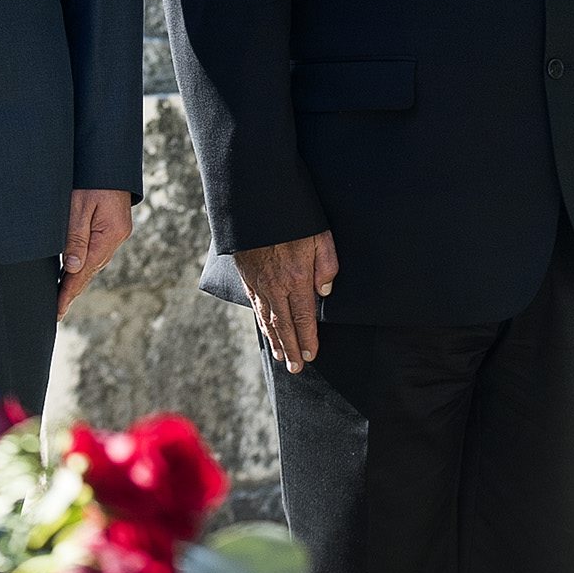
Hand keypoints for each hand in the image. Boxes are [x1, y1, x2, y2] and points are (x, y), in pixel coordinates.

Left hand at [57, 187, 133, 317]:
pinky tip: (75, 270)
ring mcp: (116, 233)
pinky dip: (85, 264)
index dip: (69, 292)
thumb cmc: (93, 178)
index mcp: (110, 235)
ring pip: (94, 263)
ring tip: (63, 296)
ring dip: (78, 279)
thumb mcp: (79, 206)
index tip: (57, 310)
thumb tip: (73, 268)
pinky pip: (96, 252)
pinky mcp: (113, 227)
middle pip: (91, 271)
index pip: (85, 272)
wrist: (110, 159)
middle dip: (73, 290)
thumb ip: (76, 237)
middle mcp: (116, 238)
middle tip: (57, 311)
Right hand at [235, 231, 337, 372]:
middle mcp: (276, 286)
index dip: (308, 338)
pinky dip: (262, 323)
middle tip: (296, 368)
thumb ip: (326, 264)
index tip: (311, 355)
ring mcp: (259, 283)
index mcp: (296, 278)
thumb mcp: (320, 236)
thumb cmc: (293, 218)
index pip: (304, 317)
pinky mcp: (247, 276)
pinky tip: (266, 330)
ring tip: (282, 356)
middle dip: (292, 348)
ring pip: (268, 319)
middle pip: (284, 325)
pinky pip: (256, 306)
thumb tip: (325, 292)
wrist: (254, 204)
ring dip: (276, 340)